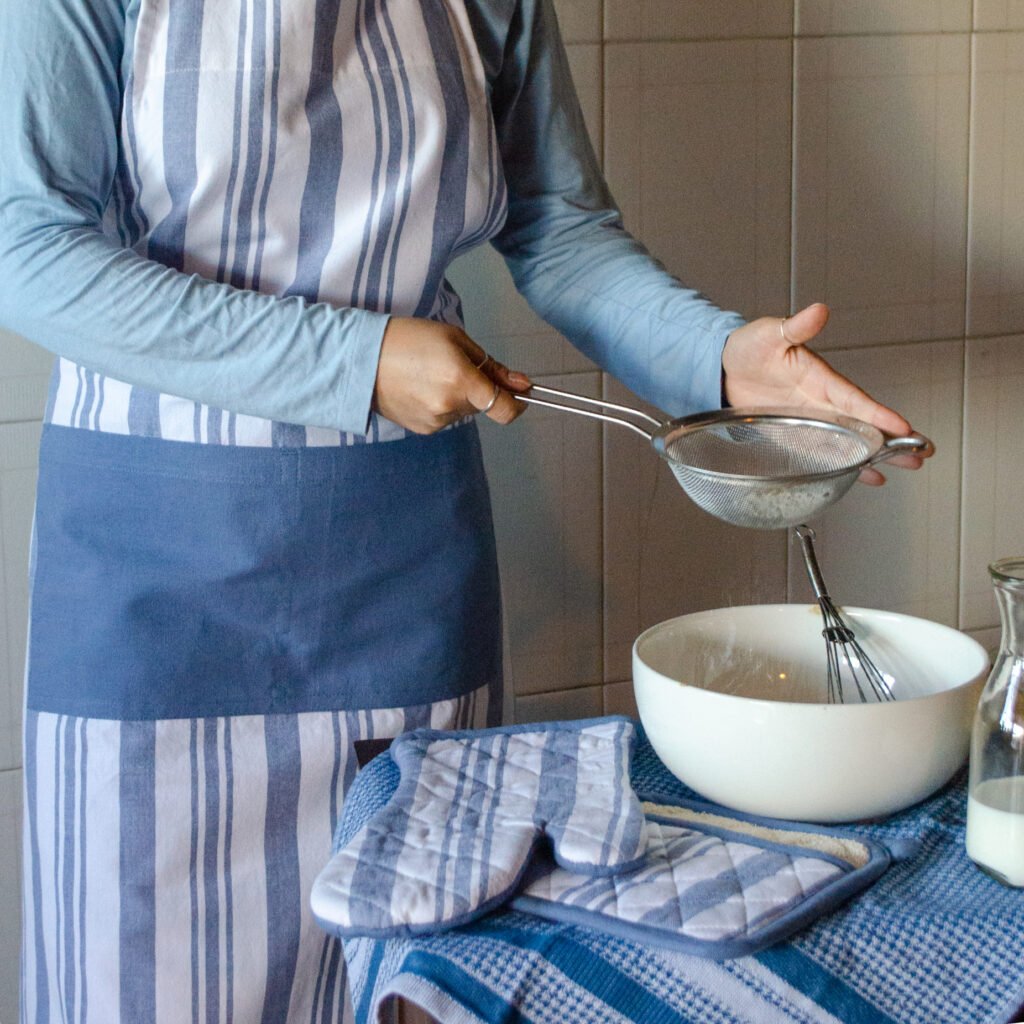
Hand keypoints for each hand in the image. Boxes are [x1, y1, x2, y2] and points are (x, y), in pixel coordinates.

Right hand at [373, 317, 531, 434]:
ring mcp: (435, 421)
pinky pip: (446, 417)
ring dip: (459, 396)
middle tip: (454, 365)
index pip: (506, 408)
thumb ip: (491, 366)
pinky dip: (441, 404)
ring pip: (464, 410)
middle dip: (479, 388)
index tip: (521, 393)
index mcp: (460, 379)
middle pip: (484, 404)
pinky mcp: (423, 429)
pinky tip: (421, 388)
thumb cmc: (408, 339)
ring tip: (430, 374)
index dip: (519, 402)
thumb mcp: (455, 340)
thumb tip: (521, 383)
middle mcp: (449, 406)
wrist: (361, 358)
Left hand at [721, 303, 929, 484]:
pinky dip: (850, 466)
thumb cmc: (749, 348)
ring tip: (910, 466)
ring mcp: (812, 421)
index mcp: (819, 378)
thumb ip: (794, 327)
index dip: (877, 413)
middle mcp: (822, 401)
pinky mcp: (797, 436)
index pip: (853, 398)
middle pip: (864, 423)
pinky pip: (827, 454)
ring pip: (853, 441)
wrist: (724, 369)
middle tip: (923, 452)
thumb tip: (817, 311)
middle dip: (894, 438)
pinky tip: (871, 478)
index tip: (902, 427)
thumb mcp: (768, 334)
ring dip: (880, 454)